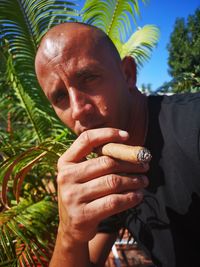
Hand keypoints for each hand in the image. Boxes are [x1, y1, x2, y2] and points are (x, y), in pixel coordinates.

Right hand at [57, 128, 148, 242]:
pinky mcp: (83, 215)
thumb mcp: (82, 174)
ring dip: (134, 180)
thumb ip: (98, 160)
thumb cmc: (83, 192)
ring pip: (112, 182)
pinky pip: (113, 202)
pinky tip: (138, 195)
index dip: (108, 134)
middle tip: (144, 165)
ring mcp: (72, 196)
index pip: (86, 139)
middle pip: (106, 162)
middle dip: (130, 163)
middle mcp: (66, 176)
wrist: (71, 226)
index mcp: (66, 162)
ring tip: (143, 180)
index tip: (127, 136)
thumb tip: (130, 150)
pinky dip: (130, 197)